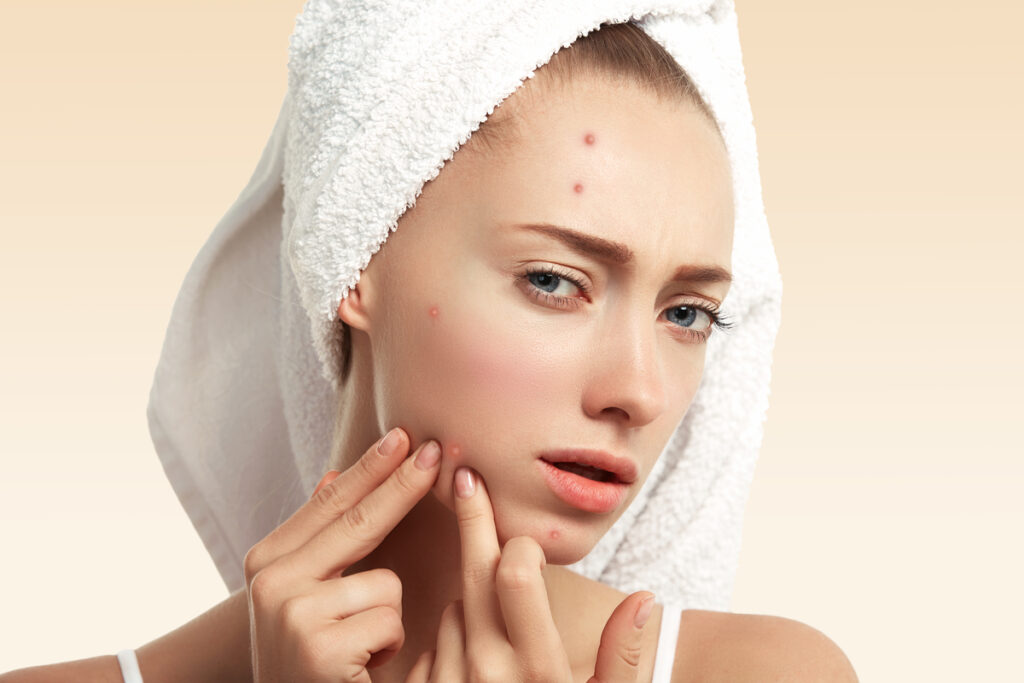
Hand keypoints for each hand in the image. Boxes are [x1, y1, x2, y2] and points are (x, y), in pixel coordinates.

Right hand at [243, 427, 442, 682]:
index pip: (330, 503)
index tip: (404, 436)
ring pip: (384, 583)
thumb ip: (317, 541)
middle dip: (403, 484)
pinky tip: (358, 669)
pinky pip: (388, 620)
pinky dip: (386, 647)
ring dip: (385, 620)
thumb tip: (330, 474)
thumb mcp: (302, 598)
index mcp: (266, 561)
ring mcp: (290, 612)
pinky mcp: (317, 646)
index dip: (370, 469)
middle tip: (437, 450)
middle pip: (358, 520)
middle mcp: (269, 581)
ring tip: (358, 649)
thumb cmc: (308, 661)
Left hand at [406, 467, 654, 681]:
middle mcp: (487, 674)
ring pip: (452, 610)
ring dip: (468, 598)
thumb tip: (644, 599)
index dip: (518, 544)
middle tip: (464, 477)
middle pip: (474, 578)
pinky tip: (465, 648)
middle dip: (474, 524)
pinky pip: (429, 647)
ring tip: (489, 613)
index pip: (514, 575)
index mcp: (539, 672)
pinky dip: (447, 637)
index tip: (521, 532)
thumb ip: (623, 659)